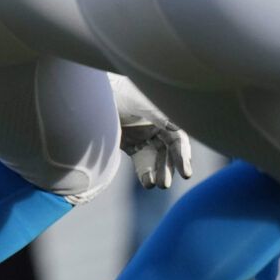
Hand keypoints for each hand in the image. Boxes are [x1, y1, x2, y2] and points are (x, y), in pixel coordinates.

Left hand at [112, 75, 194, 189]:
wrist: (94, 95)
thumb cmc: (119, 95)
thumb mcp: (138, 104)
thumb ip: (156, 116)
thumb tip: (176, 129)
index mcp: (164, 116)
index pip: (178, 140)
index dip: (182, 157)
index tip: (186, 174)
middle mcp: (158, 128)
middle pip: (169, 152)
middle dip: (168, 168)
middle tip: (164, 184)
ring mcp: (145, 137)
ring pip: (156, 159)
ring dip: (158, 173)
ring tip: (156, 185)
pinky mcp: (132, 145)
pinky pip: (142, 161)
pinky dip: (145, 172)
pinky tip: (147, 183)